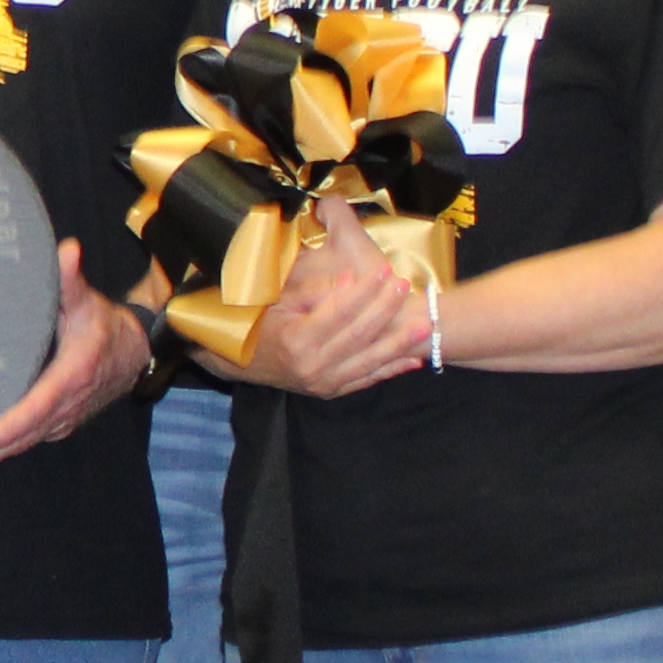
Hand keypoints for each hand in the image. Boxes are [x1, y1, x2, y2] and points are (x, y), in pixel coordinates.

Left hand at [0, 247, 145, 479]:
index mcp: (74, 373)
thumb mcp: (87, 299)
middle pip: (27, 433)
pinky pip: (31, 438)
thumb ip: (71, 279)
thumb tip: (67, 250)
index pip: (39, 405)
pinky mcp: (60, 422)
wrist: (135, 351)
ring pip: (27, 441)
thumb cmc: (103, 324)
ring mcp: (65, 417)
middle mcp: (70, 403)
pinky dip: (6, 449)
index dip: (12, 425)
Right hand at [233, 194, 434, 400]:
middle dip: (386, 310)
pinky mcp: (329, 392)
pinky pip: (365, 380)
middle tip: (407, 288)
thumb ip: (311, 294)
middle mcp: (312, 365)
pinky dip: (390, 370)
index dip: (364, 291)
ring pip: (368, 361)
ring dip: (399, 344)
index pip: (338, 312)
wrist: (239, 365)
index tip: (385, 271)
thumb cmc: (255, 326)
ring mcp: (322, 382)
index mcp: (296, 339)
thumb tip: (347, 282)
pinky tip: (412, 360)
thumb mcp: (275, 304)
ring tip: (424, 327)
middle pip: (358, 335)